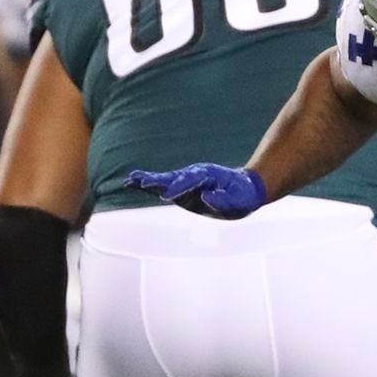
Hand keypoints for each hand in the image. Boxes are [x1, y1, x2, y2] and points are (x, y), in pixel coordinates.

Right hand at [123, 163, 268, 218]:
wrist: (246, 187)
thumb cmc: (244, 195)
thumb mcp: (240, 200)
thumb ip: (224, 200)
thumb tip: (206, 197)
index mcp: (210, 177)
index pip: (192, 181)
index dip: (179, 188)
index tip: (167, 196)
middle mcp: (196, 176)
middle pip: (175, 178)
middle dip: (159, 181)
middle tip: (143, 183)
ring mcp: (188, 180)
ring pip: (166, 180)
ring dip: (149, 181)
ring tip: (130, 180)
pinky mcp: (183, 187)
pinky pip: (164, 184)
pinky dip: (149, 185)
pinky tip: (133, 183)